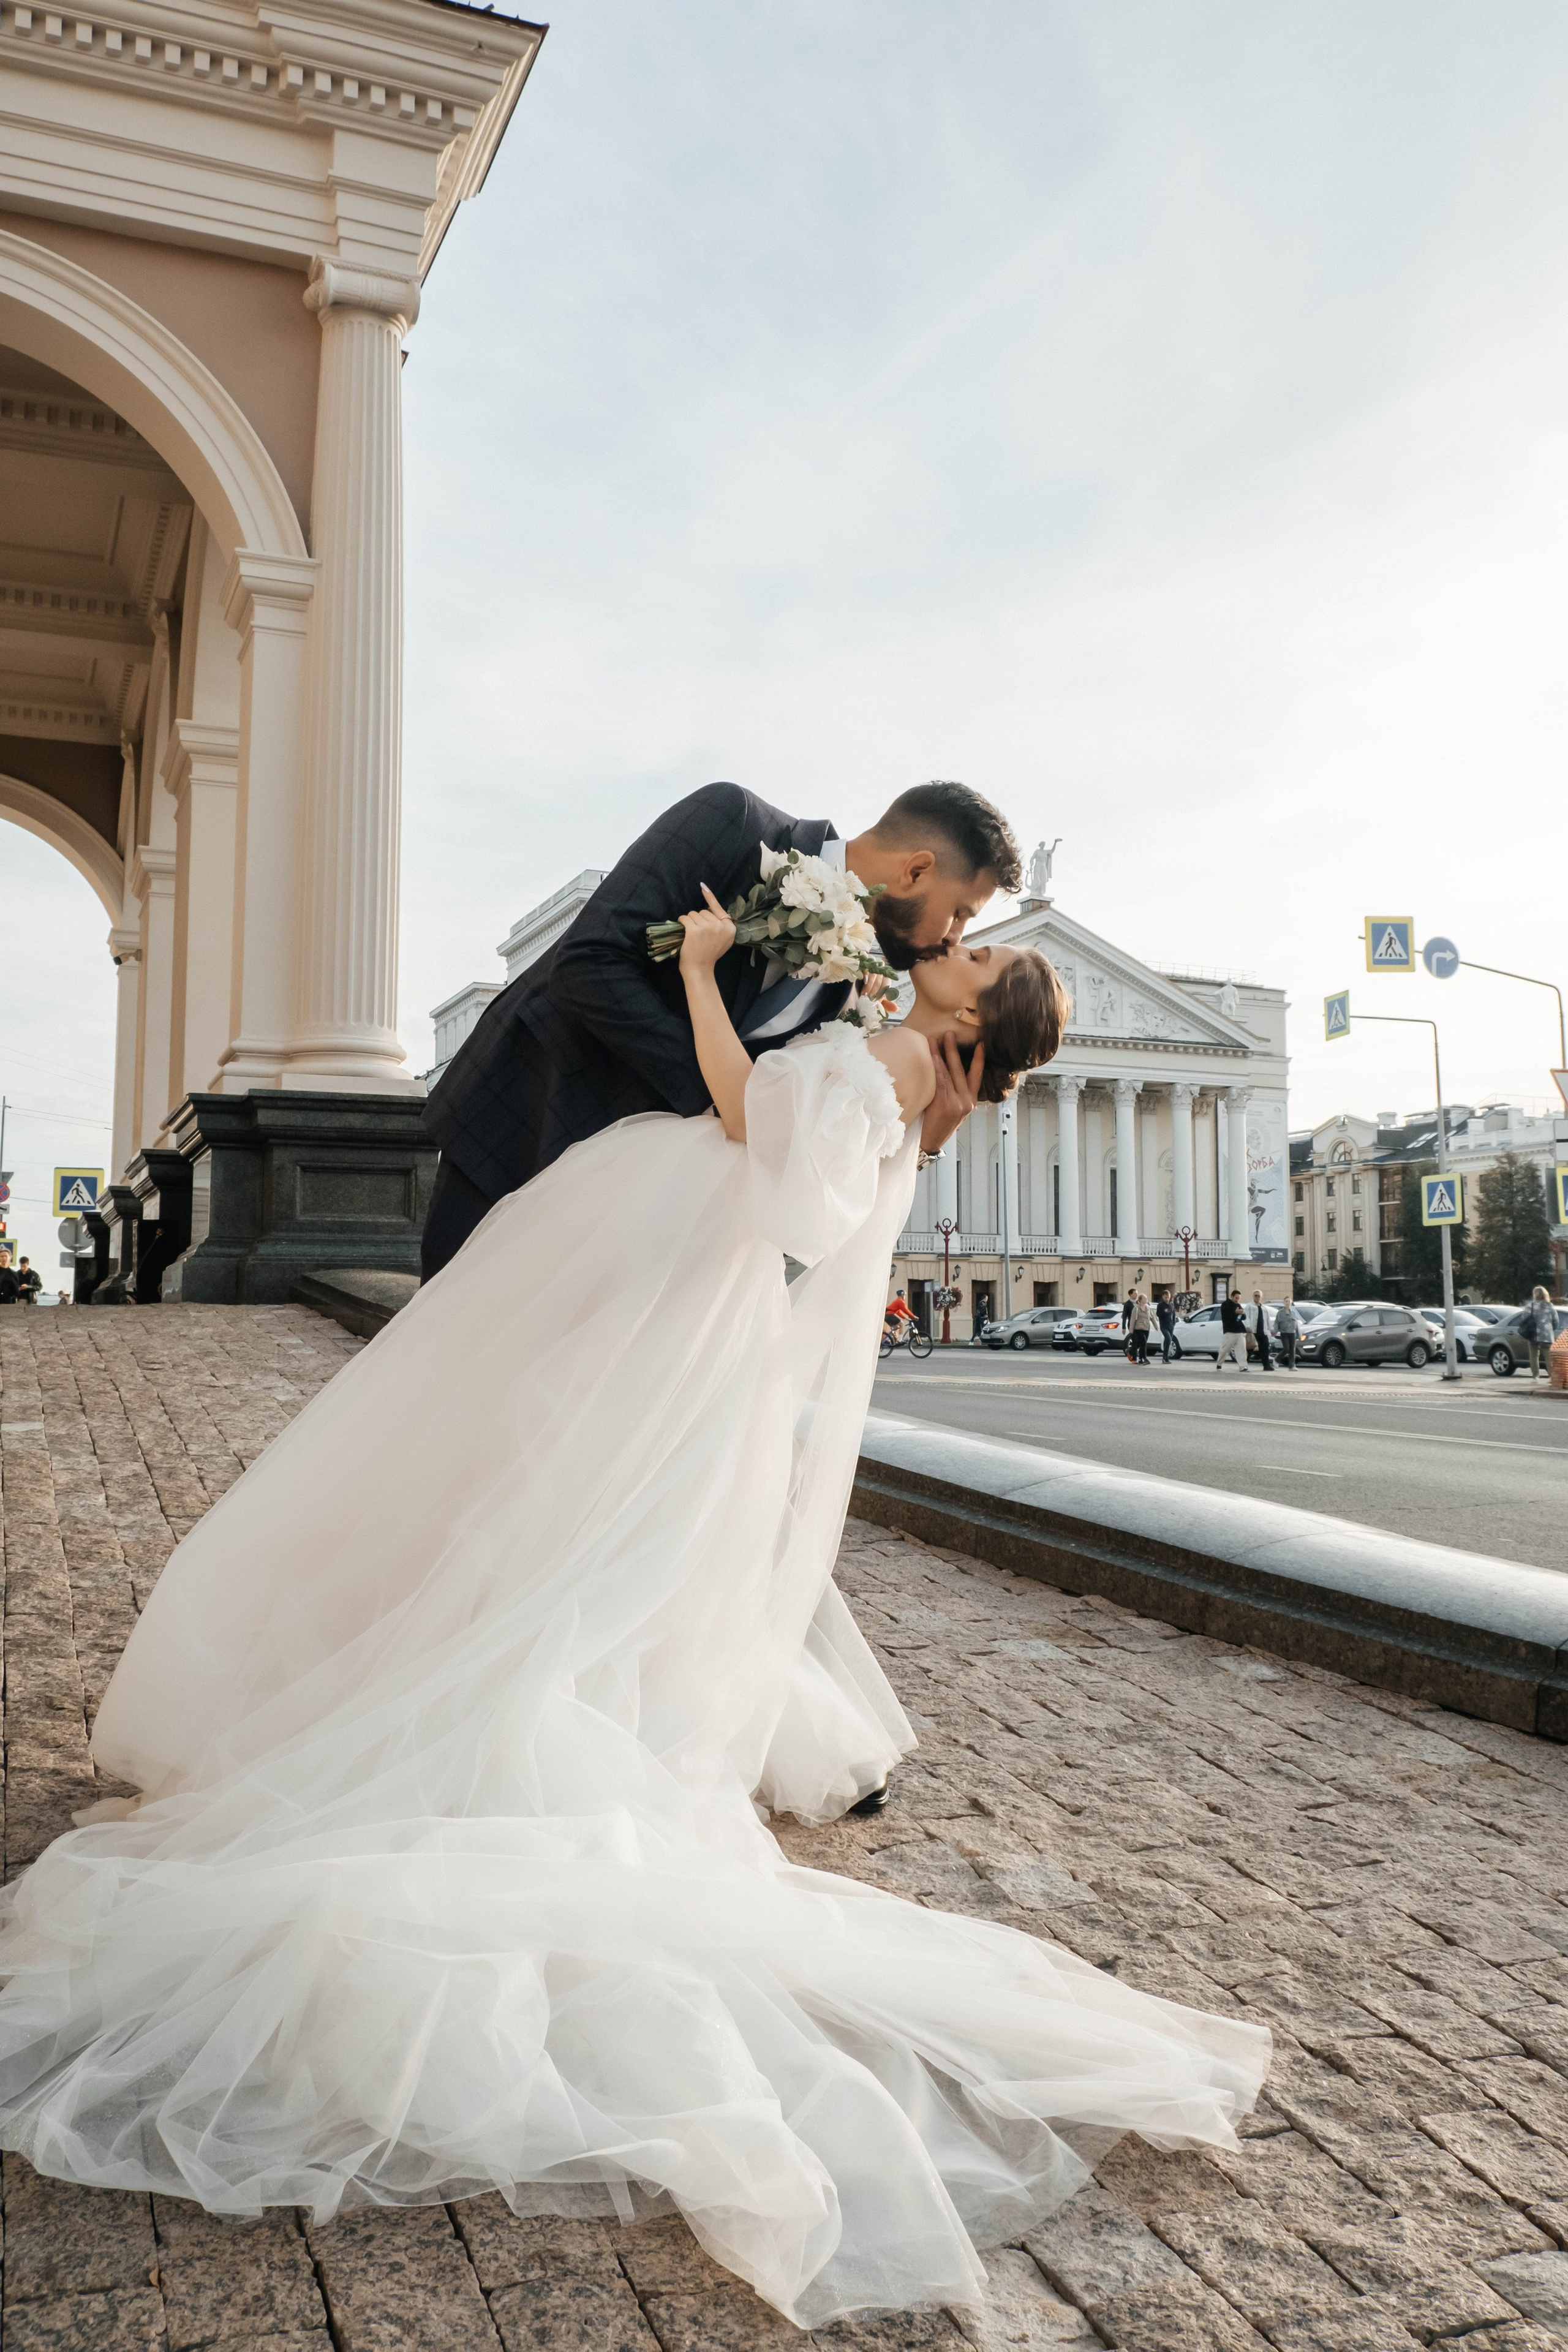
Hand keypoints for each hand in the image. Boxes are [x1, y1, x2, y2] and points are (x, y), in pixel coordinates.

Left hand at [677, 884, 735, 976]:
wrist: (700, 969)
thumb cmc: (709, 954)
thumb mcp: (723, 939)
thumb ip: (721, 925)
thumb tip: (710, 907)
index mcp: (730, 928)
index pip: (718, 908)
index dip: (710, 898)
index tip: (703, 887)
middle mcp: (721, 926)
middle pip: (704, 911)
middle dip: (699, 920)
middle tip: (700, 936)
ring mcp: (708, 928)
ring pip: (694, 914)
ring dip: (690, 922)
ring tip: (693, 936)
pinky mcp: (695, 930)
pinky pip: (685, 918)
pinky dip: (682, 922)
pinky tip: (684, 931)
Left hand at [920, 1029, 983, 1153]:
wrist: (929, 1144)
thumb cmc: (936, 1125)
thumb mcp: (951, 1109)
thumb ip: (952, 1093)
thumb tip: (942, 1071)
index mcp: (970, 1101)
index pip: (977, 1075)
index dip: (979, 1059)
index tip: (981, 1044)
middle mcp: (967, 1101)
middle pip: (960, 1069)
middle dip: (954, 1050)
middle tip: (949, 1034)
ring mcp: (957, 1103)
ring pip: (948, 1073)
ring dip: (941, 1053)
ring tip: (935, 1039)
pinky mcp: (945, 1105)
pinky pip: (940, 1081)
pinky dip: (935, 1066)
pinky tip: (931, 1055)